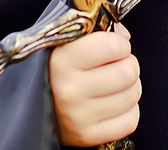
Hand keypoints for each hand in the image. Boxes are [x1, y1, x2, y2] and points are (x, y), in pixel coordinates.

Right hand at [48, 24, 140, 146]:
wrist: (36, 109)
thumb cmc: (58, 72)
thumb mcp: (67, 44)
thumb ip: (96, 31)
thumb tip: (123, 36)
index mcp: (61, 60)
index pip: (113, 46)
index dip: (120, 44)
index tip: (114, 47)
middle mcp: (68, 90)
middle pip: (128, 72)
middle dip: (128, 65)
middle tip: (116, 66)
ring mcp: (78, 116)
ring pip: (132, 95)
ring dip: (130, 88)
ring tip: (114, 85)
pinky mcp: (87, 136)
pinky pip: (130, 120)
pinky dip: (128, 111)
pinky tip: (113, 104)